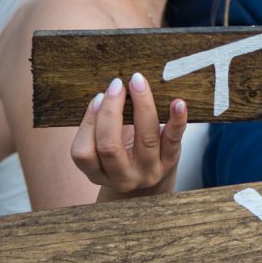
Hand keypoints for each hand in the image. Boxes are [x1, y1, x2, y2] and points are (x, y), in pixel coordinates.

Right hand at [71, 73, 186, 199]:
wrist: (152, 175)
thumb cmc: (123, 152)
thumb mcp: (103, 147)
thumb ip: (100, 126)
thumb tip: (108, 92)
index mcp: (97, 174)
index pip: (84, 152)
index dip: (89, 121)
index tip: (99, 96)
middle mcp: (122, 177)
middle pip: (110, 147)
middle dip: (111, 111)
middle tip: (116, 85)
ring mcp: (148, 171)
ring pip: (145, 139)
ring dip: (141, 107)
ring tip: (138, 84)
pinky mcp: (170, 161)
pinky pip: (173, 139)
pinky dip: (177, 120)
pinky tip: (178, 103)